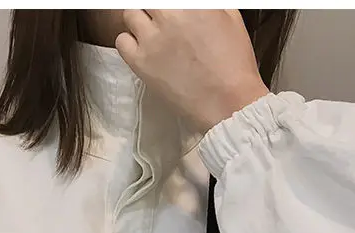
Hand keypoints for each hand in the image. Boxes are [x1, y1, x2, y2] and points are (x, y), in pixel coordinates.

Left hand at [116, 10, 268, 131]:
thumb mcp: (231, 17)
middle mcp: (168, 13)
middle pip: (147, 2)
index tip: (169, 11)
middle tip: (160, 19)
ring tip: (150, 31)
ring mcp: (152, 38)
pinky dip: (128, 41)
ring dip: (139, 19)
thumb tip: (194, 5)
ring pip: (129, 14)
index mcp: (190, 2)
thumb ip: (209, 4)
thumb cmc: (233, 63)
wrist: (228, 102)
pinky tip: (142, 48)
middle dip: (154, 8)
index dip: (168, 6)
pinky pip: (121, 41)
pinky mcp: (140, 62)